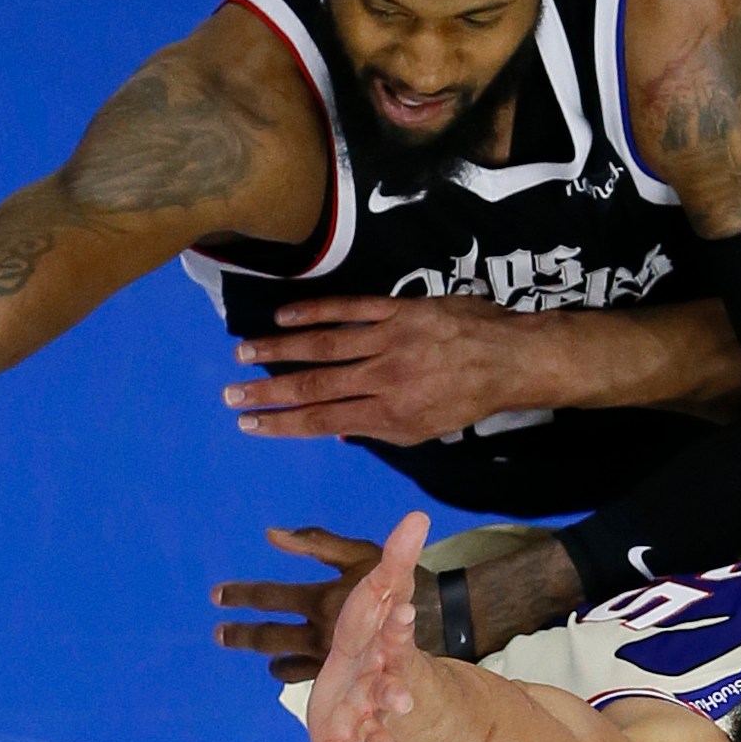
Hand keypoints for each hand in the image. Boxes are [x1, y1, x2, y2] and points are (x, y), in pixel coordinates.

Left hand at [214, 526, 435, 682]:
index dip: (240, 594)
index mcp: (324, 601)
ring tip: (259, 655)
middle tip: (218, 632)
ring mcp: (331, 665)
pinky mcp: (343, 688)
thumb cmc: (398, 587)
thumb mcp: (362, 556)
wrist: (440, 626)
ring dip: (269, 658)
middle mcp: (323, 636)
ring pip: (285, 666)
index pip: (270, 596)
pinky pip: (308, 684)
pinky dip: (293, 681)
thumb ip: (316, 544)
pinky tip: (286, 675)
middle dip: (240, 634)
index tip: (216, 594)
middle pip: (268, 637)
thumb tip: (270, 533)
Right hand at [222, 295, 549, 445]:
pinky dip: (314, 312)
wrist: (510, 359)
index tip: (248, 424)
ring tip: (244, 353)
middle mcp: (384, 380)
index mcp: (389, 417)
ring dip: (279, 350)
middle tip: (230, 393)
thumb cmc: (467, 400)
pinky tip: (284, 317)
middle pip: (313, 386)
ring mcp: (390, 342)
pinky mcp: (399, 311)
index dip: (280, 424)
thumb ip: (378, 429)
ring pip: (324, 346)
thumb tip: (335, 428)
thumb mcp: (425, 431)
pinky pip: (350, 310)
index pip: (322, 420)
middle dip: (267, 391)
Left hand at [298, 511, 429, 741]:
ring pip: (377, 733)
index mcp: (386, 647)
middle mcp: (382, 683)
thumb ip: (397, 557)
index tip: (403, 616)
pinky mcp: (343, 736)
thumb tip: (418, 515)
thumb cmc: (375, 631)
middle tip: (402, 699)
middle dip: (398, 694)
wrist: (375, 679)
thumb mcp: (383, 590)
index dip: (399, 627)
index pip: (397, 635)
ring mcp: (366, 715)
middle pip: (394, 690)